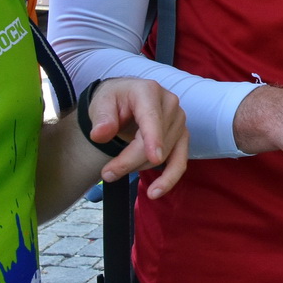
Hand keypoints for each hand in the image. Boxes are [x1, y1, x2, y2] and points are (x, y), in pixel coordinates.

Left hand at [83, 77, 189, 198]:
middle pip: (155, 142)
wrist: (125, 99)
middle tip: (107, 174)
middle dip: (130, 161)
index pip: (152, 118)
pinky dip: (169, 178)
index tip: (155, 158)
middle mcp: (170, 103)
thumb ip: (101, 118)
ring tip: (117, 169)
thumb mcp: (101, 103)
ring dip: (139, 167)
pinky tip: (156, 191)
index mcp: (149, 91)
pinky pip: (180, 161)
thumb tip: (100, 134)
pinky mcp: (182, 135)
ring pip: (164, 155)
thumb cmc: (114, 100)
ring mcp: (179, 120)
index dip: (154, 139)